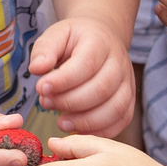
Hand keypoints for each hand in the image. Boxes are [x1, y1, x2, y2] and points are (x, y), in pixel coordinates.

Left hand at [29, 16, 135, 135]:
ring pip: (114, 108)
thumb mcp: (56, 35)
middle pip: (101, 89)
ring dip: (85, 121)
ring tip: (61, 122)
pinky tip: (78, 130)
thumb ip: (45, 50)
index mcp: (100, 42)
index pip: (86, 64)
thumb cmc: (75, 40)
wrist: (102, 38)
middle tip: (46, 103)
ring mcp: (127, 82)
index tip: (41, 88)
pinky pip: (121, 120)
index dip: (63, 81)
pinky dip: (100, 130)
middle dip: (70, 102)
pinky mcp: (129, 100)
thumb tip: (37, 68)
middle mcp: (119, 62)